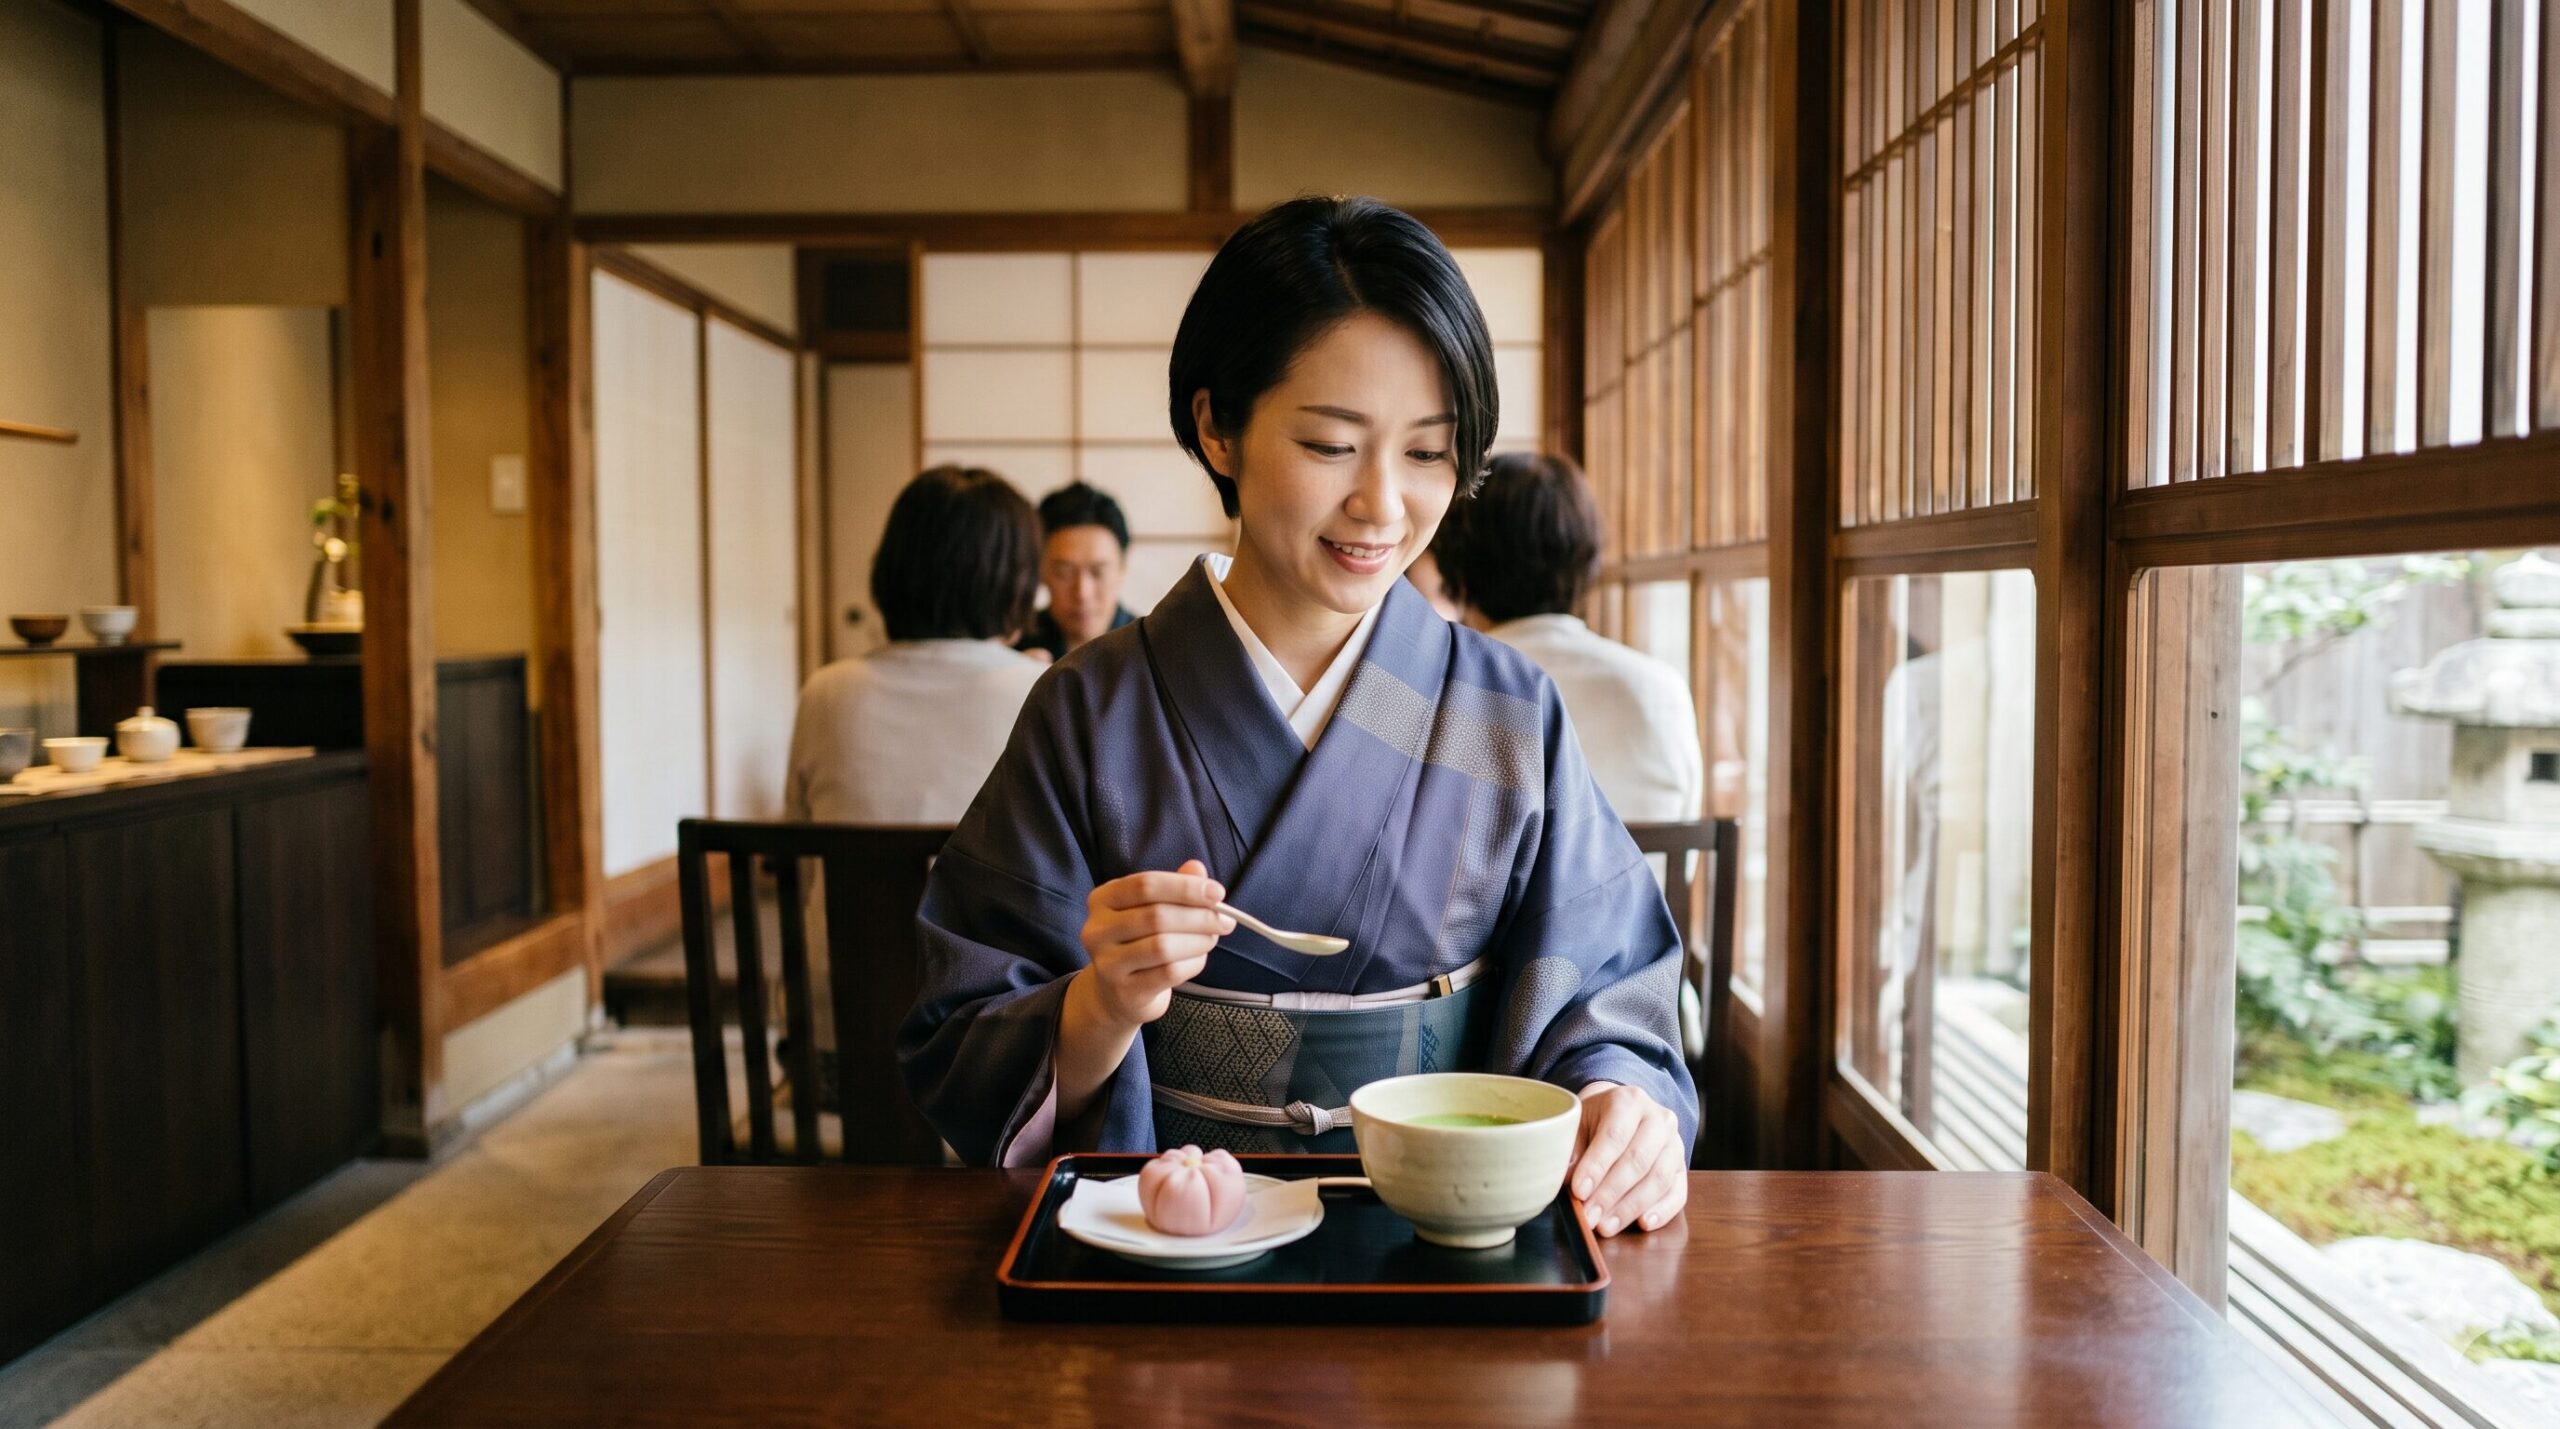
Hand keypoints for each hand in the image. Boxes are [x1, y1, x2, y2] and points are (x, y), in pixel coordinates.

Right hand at [1077, 859, 1233, 1029]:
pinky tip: (1198, 959)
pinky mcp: (1124, 991)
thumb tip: (1197, 868)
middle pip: (1157, 916)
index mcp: (1103, 898)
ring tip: (1212, 939)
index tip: (1218, 893)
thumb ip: (1174, 887)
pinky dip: (1192, 963)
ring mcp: (1107, 963)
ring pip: (1163, 946)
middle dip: (1200, 917)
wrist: (1118, 992)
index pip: (1145, 884)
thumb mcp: (1152, 907)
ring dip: (1198, 941)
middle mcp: (1097, 929)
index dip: (1185, 887)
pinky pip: (1169, 973)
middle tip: (1225, 920)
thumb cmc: (1140, 941)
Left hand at [1568, 1082, 1686, 1236]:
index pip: (1614, 1136)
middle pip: (1638, 1160)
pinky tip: (1643, 1224)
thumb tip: (1567, 1181)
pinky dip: (1662, 1211)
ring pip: (1658, 1179)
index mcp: (1629, 1101)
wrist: (1623, 1114)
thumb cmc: (1597, 1121)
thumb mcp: (1579, 1124)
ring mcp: (1675, 1143)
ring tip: (1606, 1226)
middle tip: (1590, 1216)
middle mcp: (1658, 1119)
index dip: (1596, 1166)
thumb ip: (1572, 1150)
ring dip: (1631, 1207)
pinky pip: (1677, 1193)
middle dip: (1611, 1193)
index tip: (1578, 1191)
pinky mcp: (1682, 1167)